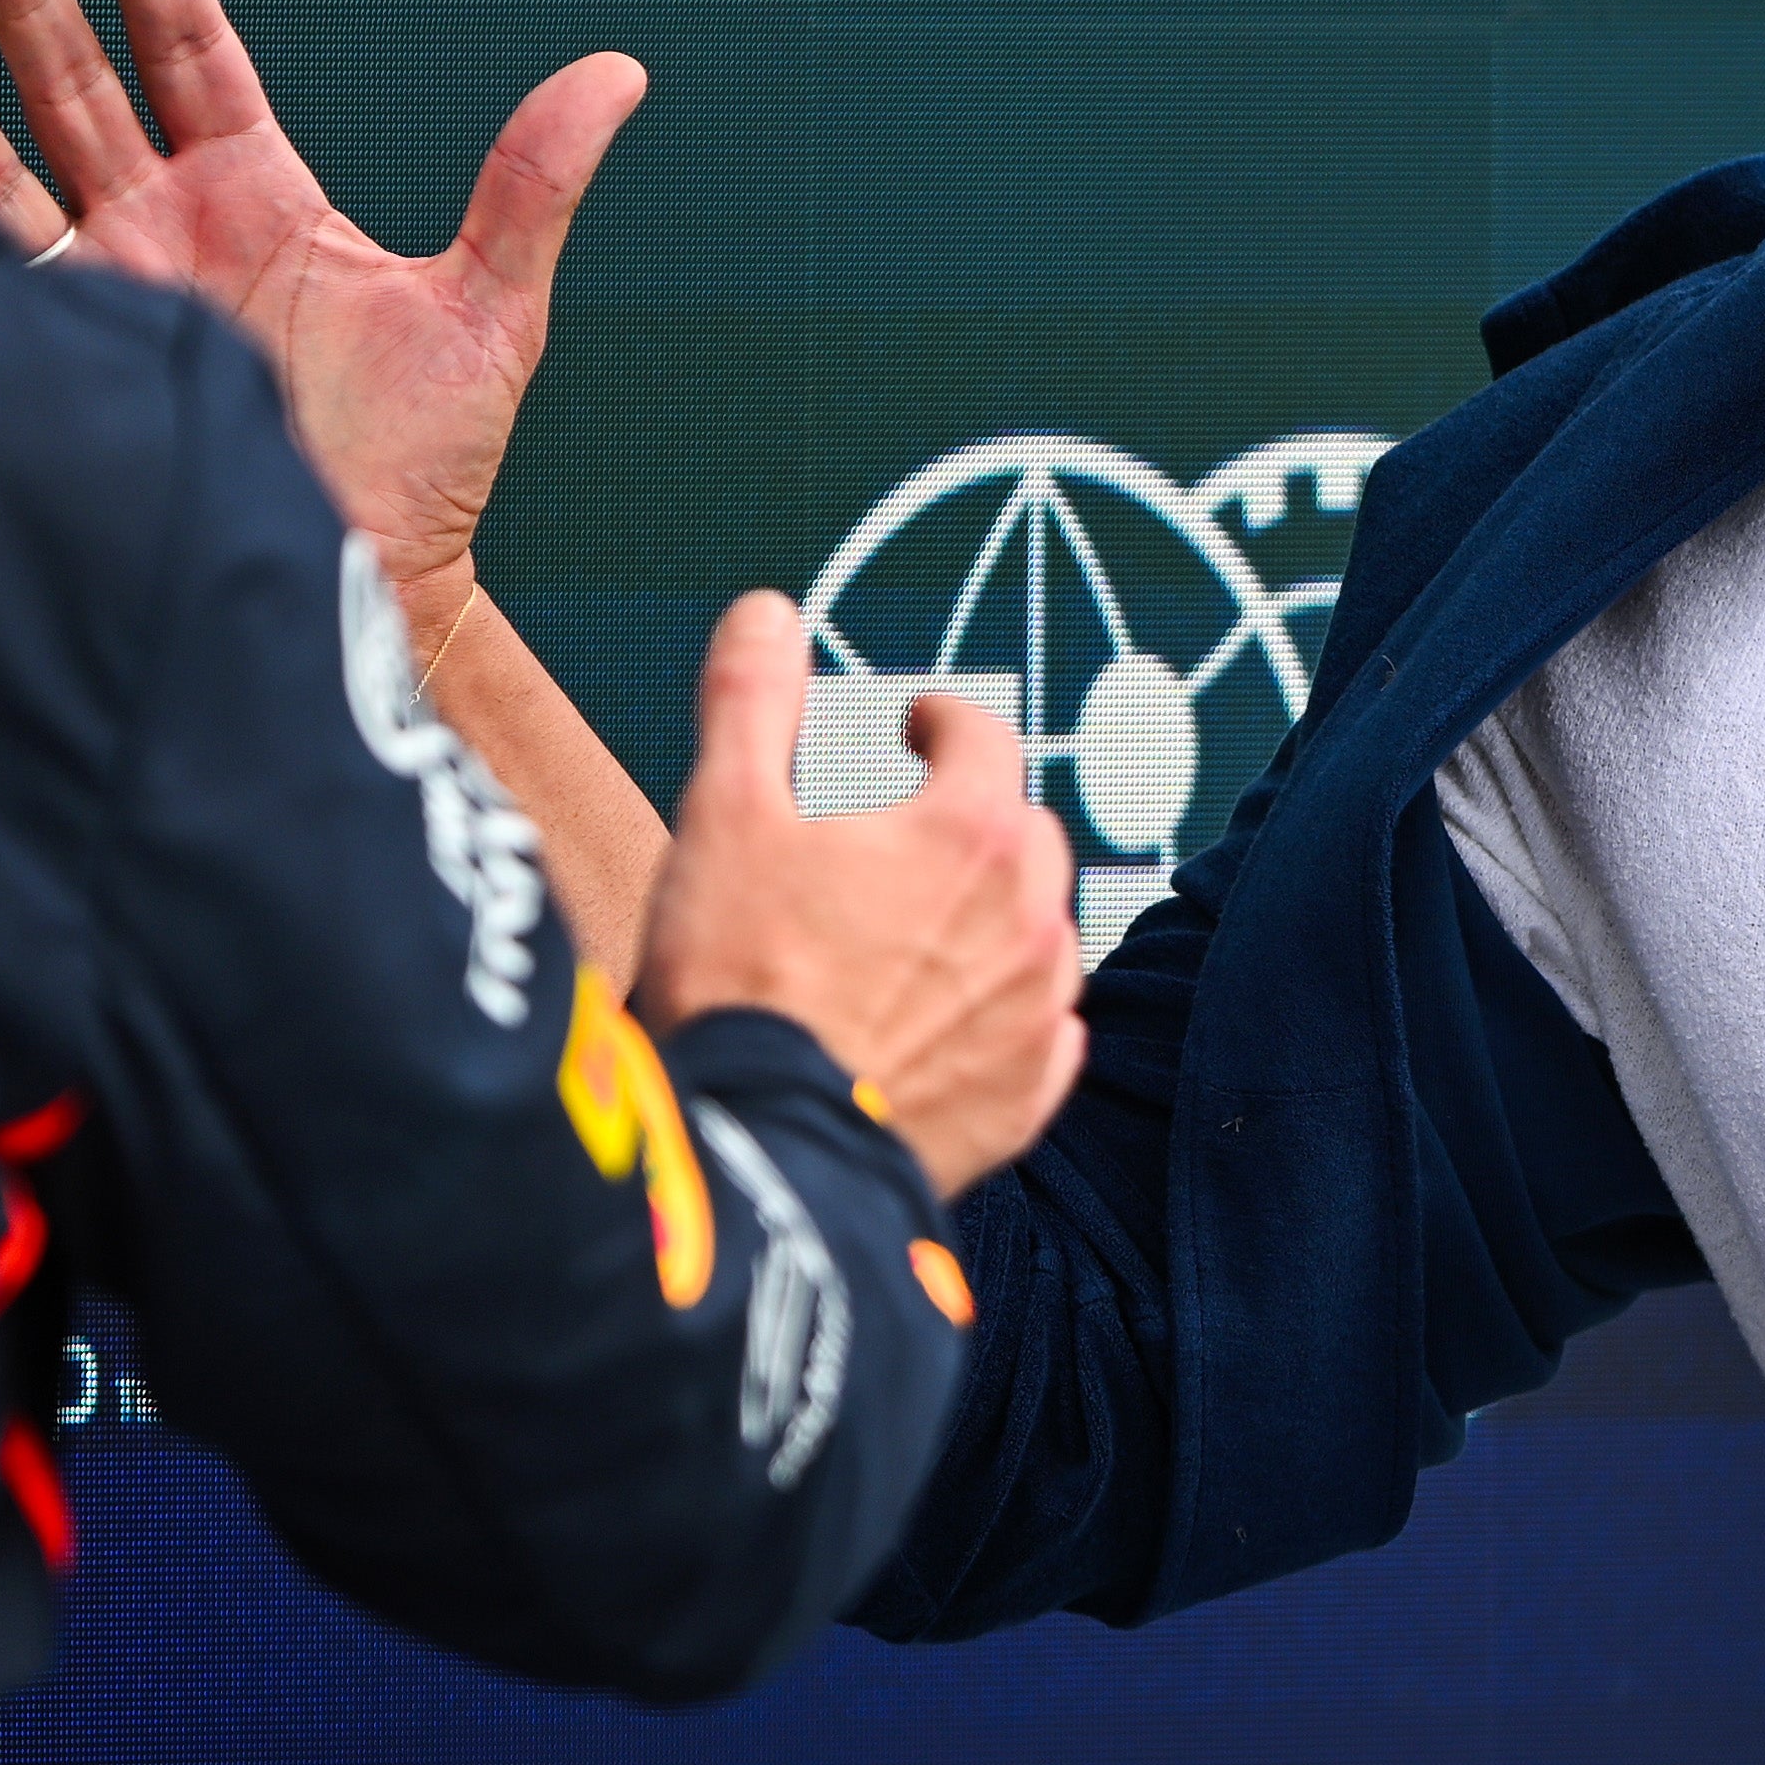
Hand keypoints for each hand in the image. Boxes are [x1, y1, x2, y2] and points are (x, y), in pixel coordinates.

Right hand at [0, 0, 640, 596]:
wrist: (366, 583)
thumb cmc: (432, 463)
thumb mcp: (492, 310)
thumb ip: (532, 186)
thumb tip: (616, 75)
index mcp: (258, 195)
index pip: (196, 58)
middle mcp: (170, 227)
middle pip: (88, 88)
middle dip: (38, 4)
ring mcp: (112, 291)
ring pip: (18, 167)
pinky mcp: (75, 359)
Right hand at [636, 592, 1082, 1195]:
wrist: (761, 1149)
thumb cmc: (740, 981)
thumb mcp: (724, 813)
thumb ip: (752, 699)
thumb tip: (769, 615)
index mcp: (969, 832)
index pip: (984, 738)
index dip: (944, 721)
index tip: (918, 726)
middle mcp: (1030, 916)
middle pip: (1023, 835)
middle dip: (971, 821)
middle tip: (907, 834)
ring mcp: (1038, 1013)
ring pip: (1038, 934)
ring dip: (991, 921)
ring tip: (916, 935)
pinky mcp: (1030, 1097)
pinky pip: (1040, 1032)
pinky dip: (1001, 1015)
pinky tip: (947, 1023)